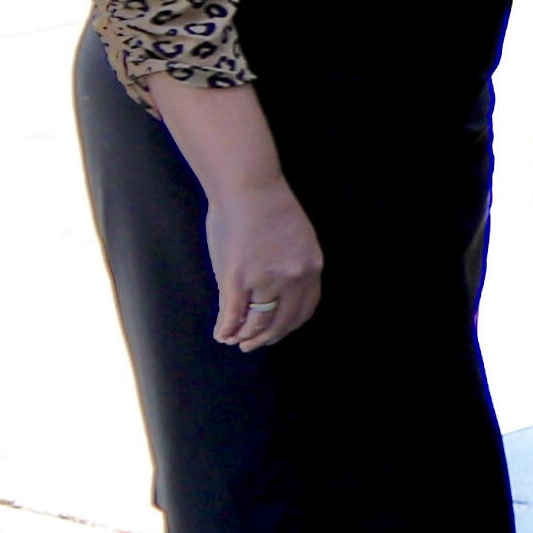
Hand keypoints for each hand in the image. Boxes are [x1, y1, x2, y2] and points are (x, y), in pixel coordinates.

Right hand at [202, 174, 322, 351]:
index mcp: (311, 267)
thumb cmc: (269, 207)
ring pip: (257, 320)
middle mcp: (293, 277)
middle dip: (266, 337)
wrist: (249, 187)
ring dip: (245, 336)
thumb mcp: (297, 238)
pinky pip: (233, 313)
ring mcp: (266, 279)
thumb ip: (290, 266)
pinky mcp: (238, 278)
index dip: (289, 325)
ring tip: (236, 341)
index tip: (278, 332)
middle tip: (253, 345)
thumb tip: (276, 290)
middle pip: (282, 320)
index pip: (304, 309)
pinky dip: (226, 328)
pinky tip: (221, 335)